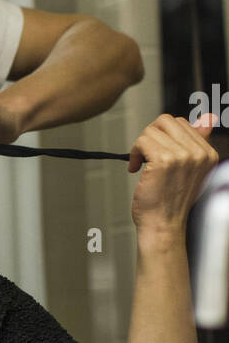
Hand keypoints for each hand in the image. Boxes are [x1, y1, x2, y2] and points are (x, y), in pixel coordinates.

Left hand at [129, 113, 219, 238]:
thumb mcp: (190, 170)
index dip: (163, 137)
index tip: (157, 155)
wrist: (163, 225)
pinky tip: (135, 168)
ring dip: (140, 146)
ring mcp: (183, 156)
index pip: (182, 123)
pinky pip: (142, 141)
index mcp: (208, 154)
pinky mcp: (165, 160)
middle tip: (146, 156)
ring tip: (142, 165)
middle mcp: (199, 153)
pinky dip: (134, 153)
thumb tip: (208, 117)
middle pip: (166, 121)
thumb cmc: (171, 201)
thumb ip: (197, 142)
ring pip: (152, 130)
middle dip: (151, 136)